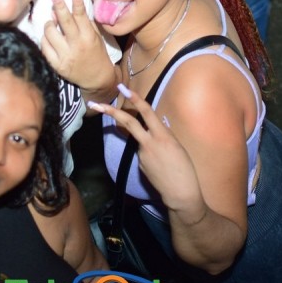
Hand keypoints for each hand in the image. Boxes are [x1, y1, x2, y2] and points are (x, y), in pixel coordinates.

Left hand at [41, 0, 115, 97]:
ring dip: (49, 24)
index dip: (78, 4)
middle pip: (65, 22)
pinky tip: (48, 37)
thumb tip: (60, 11)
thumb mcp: (95, 37)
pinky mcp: (57, 65)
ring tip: (52, 23)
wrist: (96, 78)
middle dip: (60, 7)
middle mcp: (77, 46)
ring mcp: (66, 56)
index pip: (82, 17)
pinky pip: (44, 47)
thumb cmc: (96, 54)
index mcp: (89, 38)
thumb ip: (81, 23)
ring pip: (50, 33)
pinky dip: (45, 39)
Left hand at [88, 85, 202, 210]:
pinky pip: (142, 153)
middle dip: (111, 112)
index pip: (146, 112)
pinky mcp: (139, 164)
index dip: (135, 99)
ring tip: (166, 160)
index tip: (123, 89)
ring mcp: (141, 154)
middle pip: (128, 123)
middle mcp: (149, 143)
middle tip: (96, 105)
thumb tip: (156, 127)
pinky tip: (161, 167)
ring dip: (147, 143)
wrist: (180, 193)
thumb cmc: (185, 169)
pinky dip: (150, 155)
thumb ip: (164, 134)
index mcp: (162, 136)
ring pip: (139, 140)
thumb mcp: (177, 146)